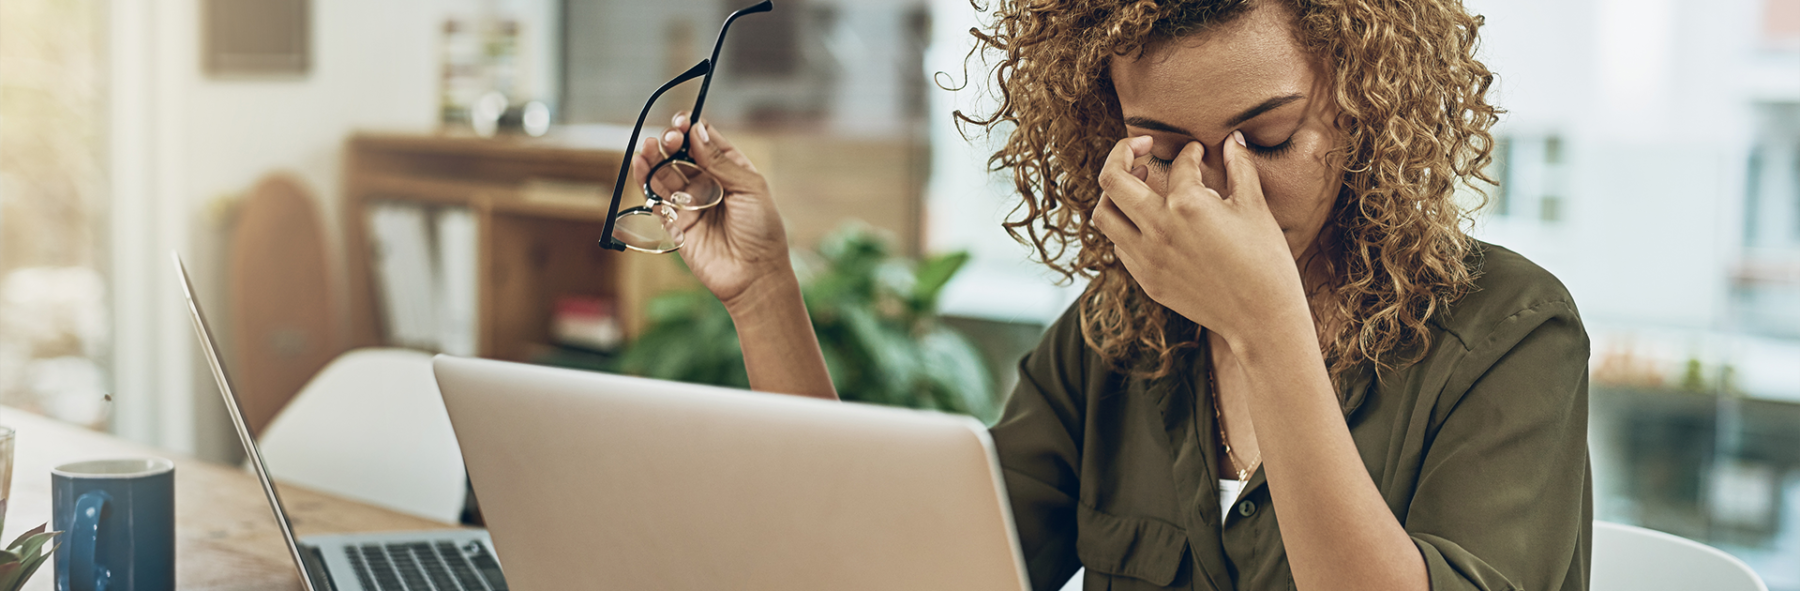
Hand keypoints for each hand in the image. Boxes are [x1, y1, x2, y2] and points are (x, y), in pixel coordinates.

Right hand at [633, 112, 792, 309]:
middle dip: (672, 142)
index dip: (692, 129)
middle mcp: (708, 184)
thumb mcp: (749, 188)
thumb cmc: (762, 231)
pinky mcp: (674, 222)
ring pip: (665, 173)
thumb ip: (720, 161)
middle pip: (682, 154)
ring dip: (655, 157)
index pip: (706, 141)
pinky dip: (646, 180)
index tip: (683, 122)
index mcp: (731, 171)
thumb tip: (697, 131)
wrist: (754, 275)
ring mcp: (690, 202)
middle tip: (669, 138)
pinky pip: (656, 197)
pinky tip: (641, 163)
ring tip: (651, 146)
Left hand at [1091, 132, 1308, 345]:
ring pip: (1104, 215)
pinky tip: (1147, 220)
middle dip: (1122, 153)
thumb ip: (1240, 168)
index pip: (1178, 164)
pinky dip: (1125, 226)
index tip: (1197, 153)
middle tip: (1141, 146)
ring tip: (1135, 182)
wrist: (1262, 319)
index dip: (1190, 152)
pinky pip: (1119, 245)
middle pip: (1112, 180)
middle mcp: (1158, 229)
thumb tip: (1234, 139)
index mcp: (1187, 205)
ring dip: (1114, 193)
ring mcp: (1147, 258)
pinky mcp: (1146, 280)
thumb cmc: (1266, 261)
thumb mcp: (1255, 208)